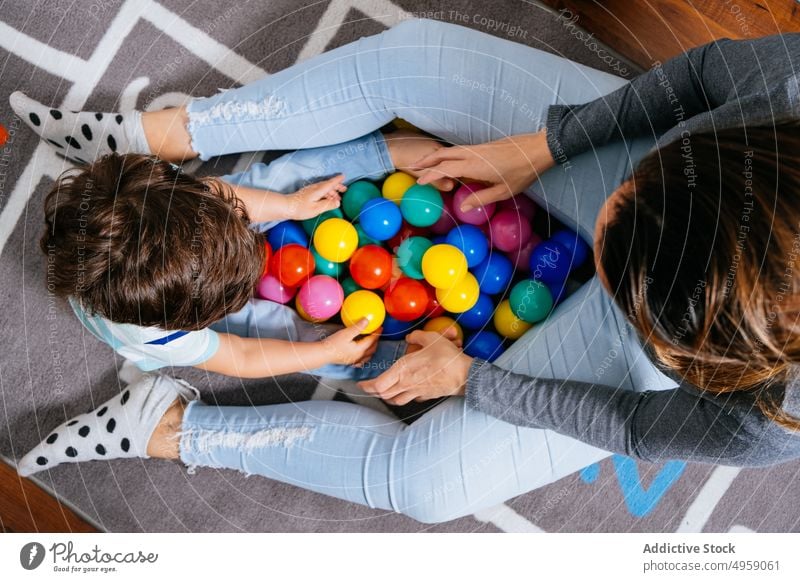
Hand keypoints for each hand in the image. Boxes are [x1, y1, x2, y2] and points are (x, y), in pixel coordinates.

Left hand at [287, 174, 346, 219]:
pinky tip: (326, 199)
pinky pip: (320, 191)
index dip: (337, 180)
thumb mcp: (316, 209)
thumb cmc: (300, 208)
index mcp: (318, 190)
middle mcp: (315, 188)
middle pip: (328, 185)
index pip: (330, 183)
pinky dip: (326, 194)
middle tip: (344, 189)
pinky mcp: (307, 194)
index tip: (343, 176)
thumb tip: (337, 202)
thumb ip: (328, 205)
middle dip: (337, 186)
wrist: (286, 207)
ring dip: (332, 191)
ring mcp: (310, 190)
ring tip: (337, 198)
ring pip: (324, 188)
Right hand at [323, 318, 380, 365]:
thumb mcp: (346, 333)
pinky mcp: (349, 362)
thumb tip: (367, 320)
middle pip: (372, 348)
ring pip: (368, 355)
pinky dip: (365, 356)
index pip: (372, 340)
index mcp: (360, 349)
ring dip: (372, 348)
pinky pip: (362, 360)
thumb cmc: (333, 344)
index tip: (380, 327)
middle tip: (377, 333)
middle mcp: (359, 356)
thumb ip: (358, 327)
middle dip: (376, 341)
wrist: (322, 354)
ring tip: (372, 342)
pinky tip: (363, 354)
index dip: (377, 333)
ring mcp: (354, 360)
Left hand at [358, 330, 472, 405]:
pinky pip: (410, 399)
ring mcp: (416, 392)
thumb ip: (417, 336)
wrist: (464, 375)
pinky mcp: (425, 395)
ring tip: (383, 391)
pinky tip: (406, 391)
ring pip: (395, 399)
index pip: (378, 384)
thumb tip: (411, 337)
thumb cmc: (447, 358)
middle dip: (373, 391)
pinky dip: (404, 396)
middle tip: (368, 387)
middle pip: (383, 394)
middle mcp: (406, 383)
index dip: (367, 386)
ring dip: (387, 396)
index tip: (361, 383)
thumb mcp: (431, 339)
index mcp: (403, 370)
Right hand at [411, 130, 554, 210]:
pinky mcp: (483, 146)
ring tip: (425, 162)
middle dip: (427, 160)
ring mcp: (478, 148)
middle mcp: (473, 153)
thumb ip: (481, 198)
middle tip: (413, 166)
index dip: (431, 175)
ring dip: (436, 156)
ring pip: (451, 150)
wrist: (537, 149)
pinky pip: (459, 150)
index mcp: (474, 165)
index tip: (419, 181)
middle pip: (443, 155)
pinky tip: (447, 160)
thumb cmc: (522, 172)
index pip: (446, 169)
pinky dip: (447, 155)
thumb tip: (464, 205)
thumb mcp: (503, 191)